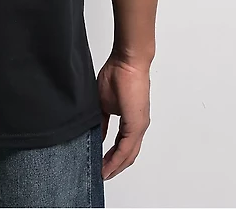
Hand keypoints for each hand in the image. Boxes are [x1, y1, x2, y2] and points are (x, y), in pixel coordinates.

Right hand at [98, 54, 150, 179]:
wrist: (128, 61)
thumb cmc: (117, 73)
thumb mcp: (104, 101)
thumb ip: (101, 119)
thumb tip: (96, 131)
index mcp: (131, 120)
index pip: (123, 145)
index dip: (112, 157)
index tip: (101, 164)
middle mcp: (138, 126)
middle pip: (128, 155)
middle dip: (115, 167)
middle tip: (102, 174)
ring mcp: (139, 125)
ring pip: (129, 154)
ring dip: (116, 166)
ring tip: (103, 173)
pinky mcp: (136, 123)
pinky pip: (127, 148)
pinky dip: (117, 159)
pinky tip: (107, 165)